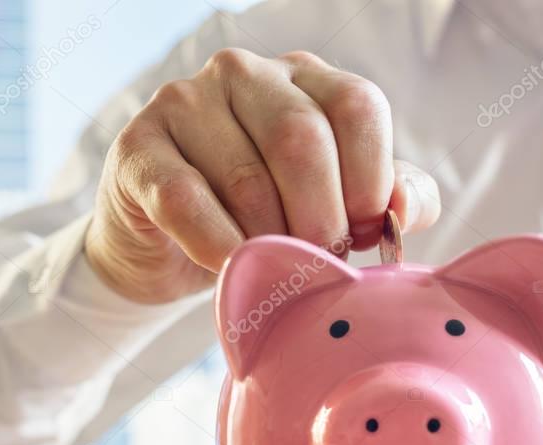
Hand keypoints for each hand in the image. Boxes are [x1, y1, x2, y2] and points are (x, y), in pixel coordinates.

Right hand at [84, 48, 440, 303]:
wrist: (164, 247)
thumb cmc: (258, 221)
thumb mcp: (332, 205)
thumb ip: (386, 199)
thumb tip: (403, 210)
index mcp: (303, 78)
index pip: (356, 106)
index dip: (370, 181)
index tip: (363, 235)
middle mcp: (243, 74)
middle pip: (302, 139)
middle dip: (320, 220)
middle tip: (317, 263)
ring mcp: (184, 103)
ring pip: (247, 179)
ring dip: (269, 243)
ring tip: (274, 271)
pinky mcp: (138, 147)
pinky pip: (186, 201)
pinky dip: (218, 247)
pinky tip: (231, 269)